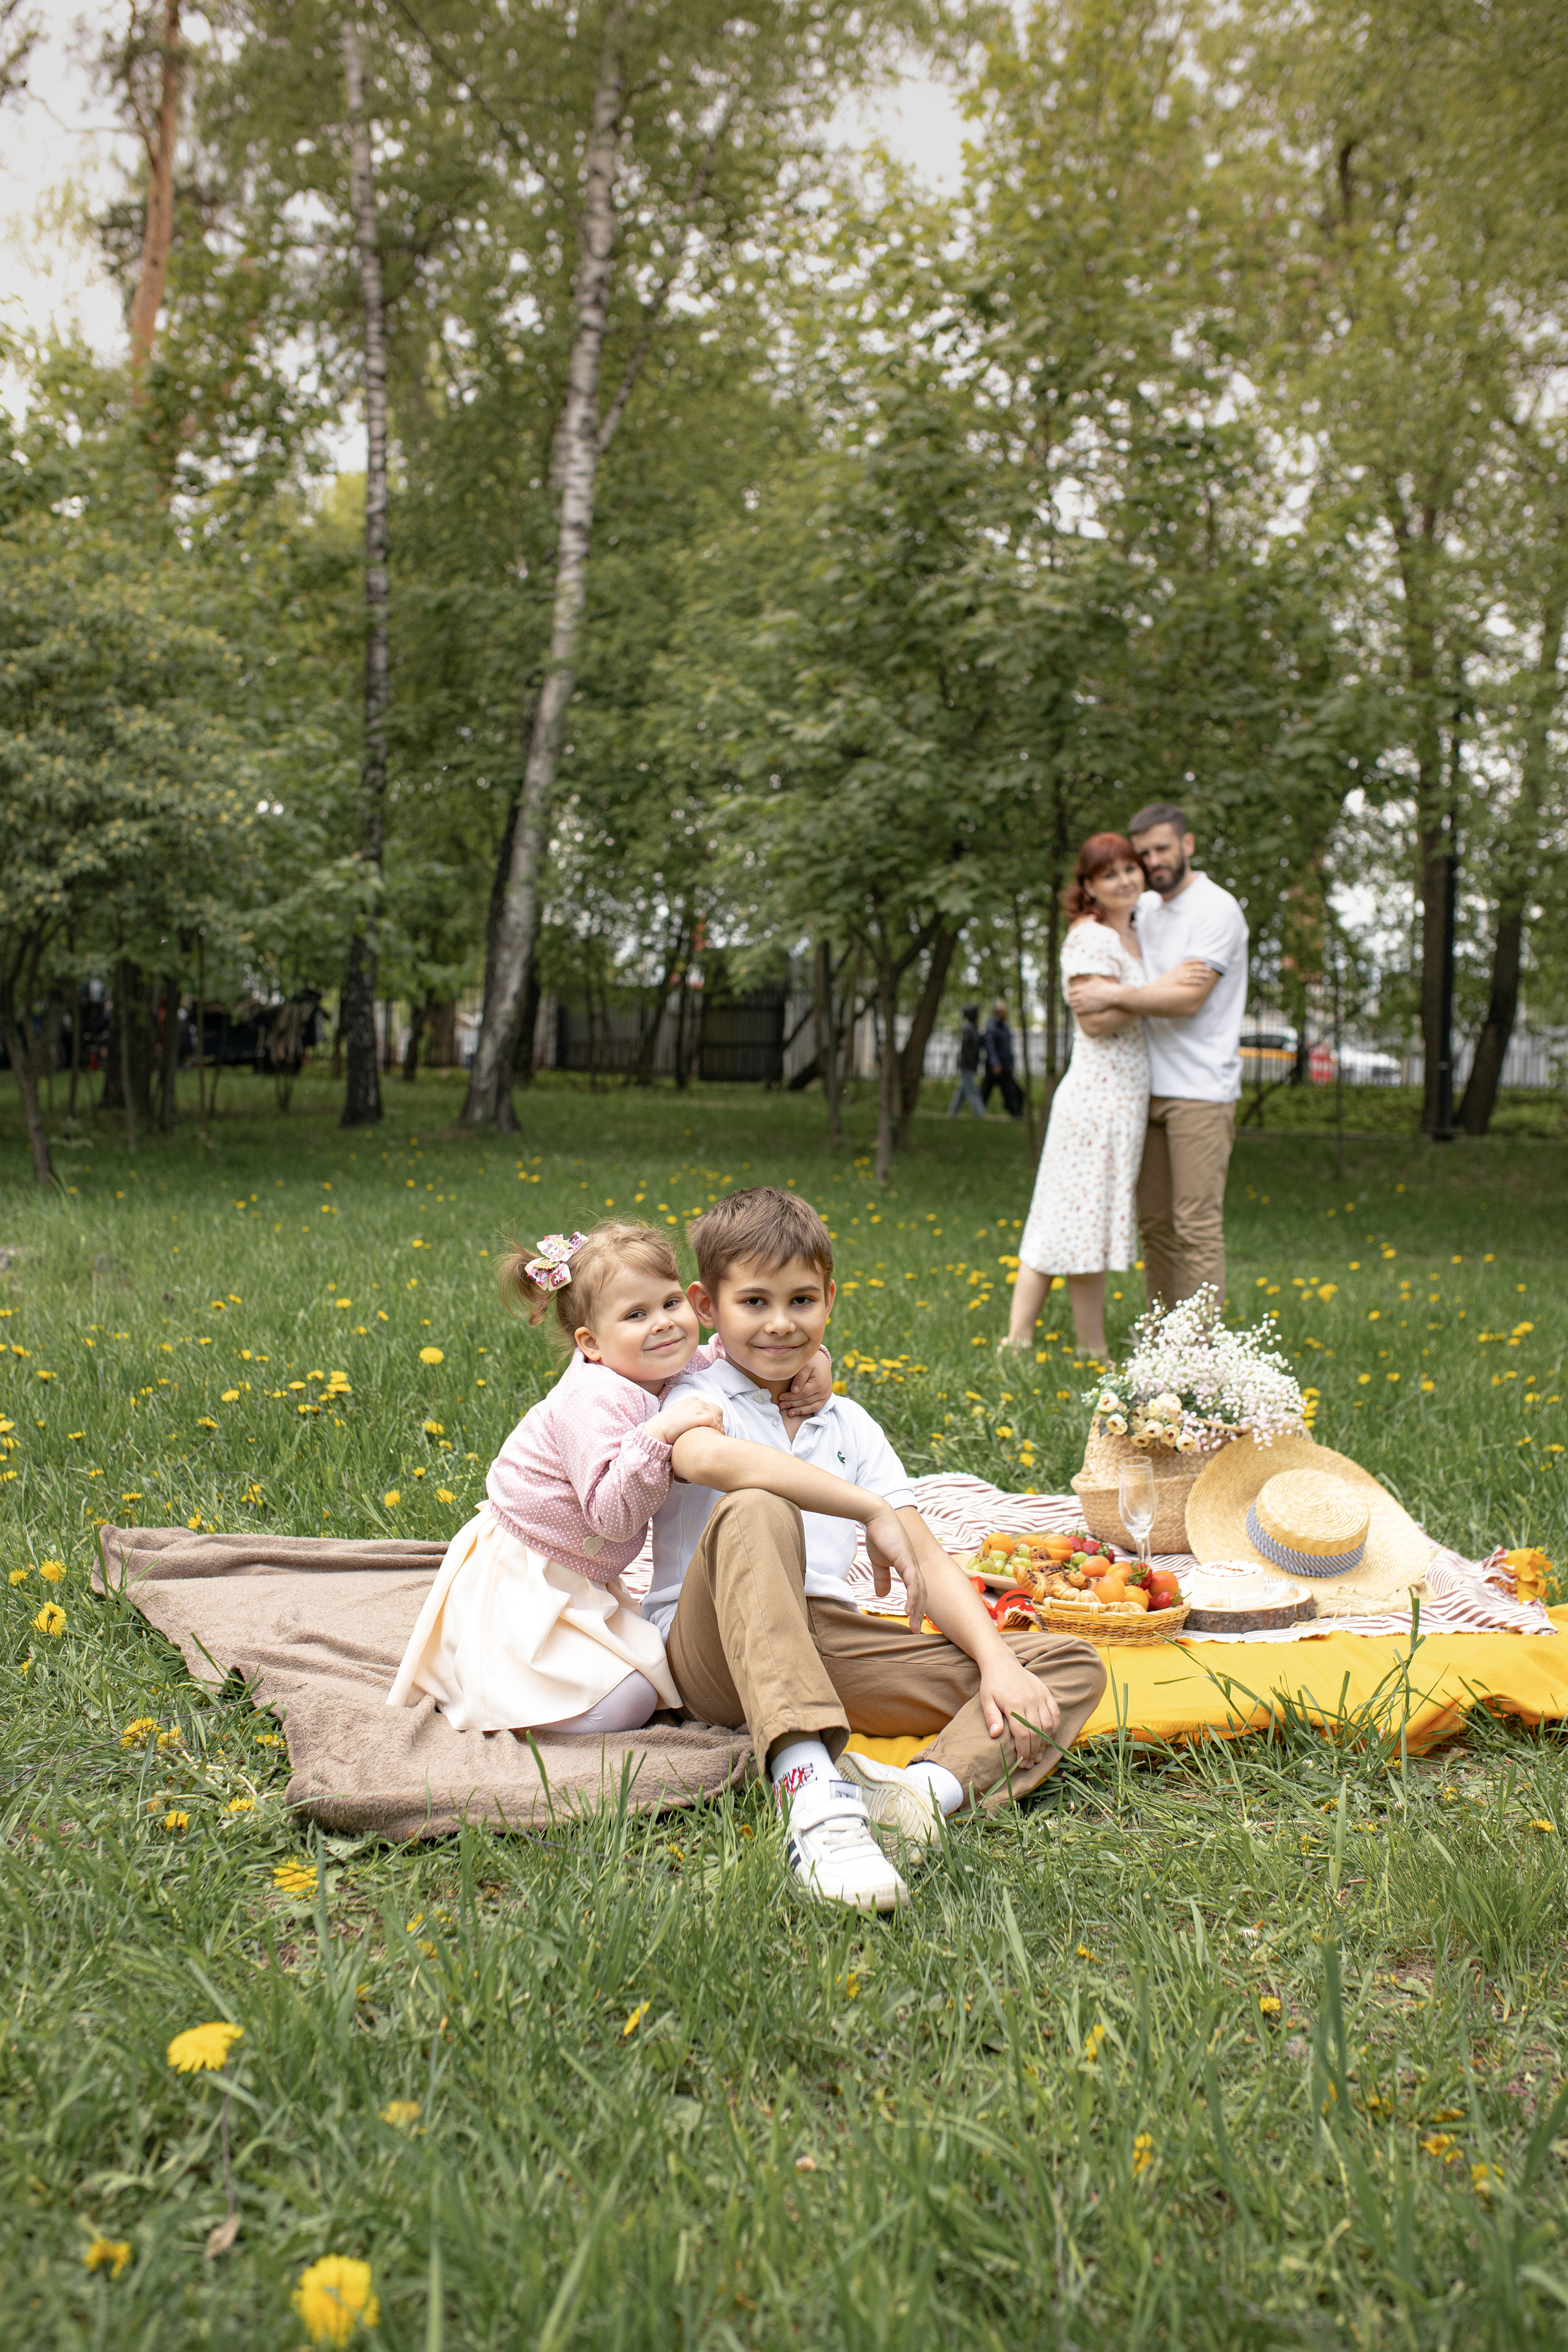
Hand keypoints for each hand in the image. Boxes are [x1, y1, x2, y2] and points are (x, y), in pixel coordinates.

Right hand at [646, 1395, 724, 1444]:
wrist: (659, 1428)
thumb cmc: (667, 1425)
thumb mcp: (679, 1414)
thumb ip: (688, 1414)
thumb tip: (694, 1421)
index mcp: (692, 1400)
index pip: (711, 1406)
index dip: (716, 1417)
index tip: (717, 1426)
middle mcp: (696, 1402)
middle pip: (716, 1410)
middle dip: (720, 1421)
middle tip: (720, 1432)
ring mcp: (696, 1408)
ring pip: (716, 1415)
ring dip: (720, 1425)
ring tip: (720, 1435)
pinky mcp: (696, 1416)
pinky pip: (713, 1421)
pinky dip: (717, 1428)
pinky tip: (717, 1434)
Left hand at [778, 1345, 831, 1421]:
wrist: (822, 1360)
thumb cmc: (811, 1361)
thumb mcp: (805, 1366)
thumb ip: (799, 1378)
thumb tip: (794, 1391)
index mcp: (819, 1383)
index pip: (802, 1393)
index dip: (790, 1397)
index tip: (780, 1397)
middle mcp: (824, 1391)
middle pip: (806, 1401)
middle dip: (792, 1404)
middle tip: (781, 1405)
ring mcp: (826, 1395)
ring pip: (811, 1407)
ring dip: (799, 1410)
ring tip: (788, 1413)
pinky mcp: (825, 1398)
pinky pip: (816, 1407)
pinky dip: (806, 1411)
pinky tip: (797, 1412)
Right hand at [864, 1506, 927, 1632]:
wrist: (876, 1517)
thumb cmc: (879, 1536)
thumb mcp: (879, 1562)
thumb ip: (882, 1578)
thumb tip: (883, 1594)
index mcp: (909, 1567)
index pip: (917, 1591)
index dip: (916, 1607)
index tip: (913, 1622)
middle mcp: (914, 1566)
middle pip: (922, 1594)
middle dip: (920, 1613)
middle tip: (916, 1630)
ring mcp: (911, 1562)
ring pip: (920, 1590)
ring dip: (918, 1609)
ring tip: (914, 1624)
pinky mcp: (906, 1559)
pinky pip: (912, 1581)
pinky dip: (913, 1596)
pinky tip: (909, 1609)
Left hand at [977, 1649, 1059, 1762]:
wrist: (1002, 1662)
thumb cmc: (992, 1684)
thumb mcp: (986, 1700)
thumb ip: (991, 1717)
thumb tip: (995, 1735)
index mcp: (1013, 1704)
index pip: (1022, 1734)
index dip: (1023, 1751)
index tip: (1021, 1762)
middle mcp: (1029, 1701)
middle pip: (1036, 1733)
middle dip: (1034, 1752)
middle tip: (1030, 1763)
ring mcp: (1039, 1696)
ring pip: (1048, 1725)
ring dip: (1045, 1743)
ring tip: (1039, 1755)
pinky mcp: (1046, 1693)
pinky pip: (1055, 1713)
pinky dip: (1054, 1728)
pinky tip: (1049, 1738)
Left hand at [1068, 975, 1117, 1014]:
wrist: (1110, 995)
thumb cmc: (1104, 986)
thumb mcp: (1095, 979)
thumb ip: (1088, 977)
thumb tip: (1085, 975)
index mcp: (1081, 988)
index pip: (1070, 992)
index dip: (1071, 993)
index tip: (1072, 995)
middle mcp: (1080, 995)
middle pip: (1070, 999)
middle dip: (1071, 1000)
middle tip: (1072, 1001)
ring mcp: (1083, 1002)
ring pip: (1072, 1005)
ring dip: (1073, 1005)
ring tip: (1074, 1006)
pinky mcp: (1087, 1009)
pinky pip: (1077, 1011)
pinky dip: (1076, 1010)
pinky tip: (1077, 1010)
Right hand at [1169, 957, 1216, 988]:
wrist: (1161, 986)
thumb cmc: (1168, 980)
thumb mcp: (1174, 972)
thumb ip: (1181, 970)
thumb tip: (1190, 969)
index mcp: (1179, 966)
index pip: (1190, 961)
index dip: (1198, 960)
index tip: (1204, 960)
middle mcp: (1180, 970)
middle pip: (1194, 967)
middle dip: (1202, 967)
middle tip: (1209, 969)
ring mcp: (1180, 976)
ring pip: (1193, 973)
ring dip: (1201, 974)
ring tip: (1208, 975)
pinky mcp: (1180, 982)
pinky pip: (1190, 980)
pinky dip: (1197, 980)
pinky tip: (1202, 982)